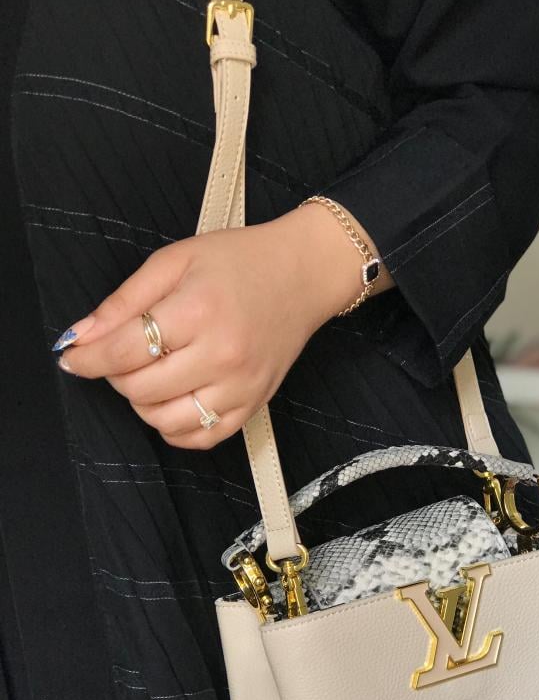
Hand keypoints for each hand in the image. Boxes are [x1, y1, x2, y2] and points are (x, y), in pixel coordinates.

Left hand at [56, 205, 388, 448]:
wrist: (304, 275)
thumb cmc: (241, 261)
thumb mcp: (175, 260)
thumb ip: (125, 301)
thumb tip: (80, 338)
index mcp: (198, 311)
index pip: (123, 352)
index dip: (88, 359)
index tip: (73, 358)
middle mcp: (221, 355)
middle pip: (140, 389)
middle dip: (116, 375)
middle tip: (123, 354)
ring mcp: (240, 386)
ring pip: (165, 420)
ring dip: (143, 403)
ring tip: (149, 376)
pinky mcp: (253, 404)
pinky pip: (201, 438)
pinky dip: (175, 428)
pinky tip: (172, 402)